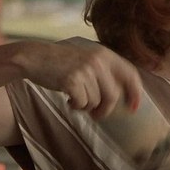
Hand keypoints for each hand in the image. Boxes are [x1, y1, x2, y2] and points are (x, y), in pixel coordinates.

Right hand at [13, 37, 141, 117]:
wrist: (35, 57)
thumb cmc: (61, 62)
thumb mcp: (87, 59)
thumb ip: (104, 71)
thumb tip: (121, 96)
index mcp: (104, 54)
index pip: (130, 74)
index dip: (135, 93)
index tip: (134, 107)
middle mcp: (98, 61)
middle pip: (113, 96)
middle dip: (104, 109)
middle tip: (96, 114)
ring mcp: (85, 70)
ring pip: (96, 102)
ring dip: (85, 105)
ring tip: (75, 97)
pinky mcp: (72, 81)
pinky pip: (82, 104)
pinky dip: (75, 106)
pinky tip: (67, 98)